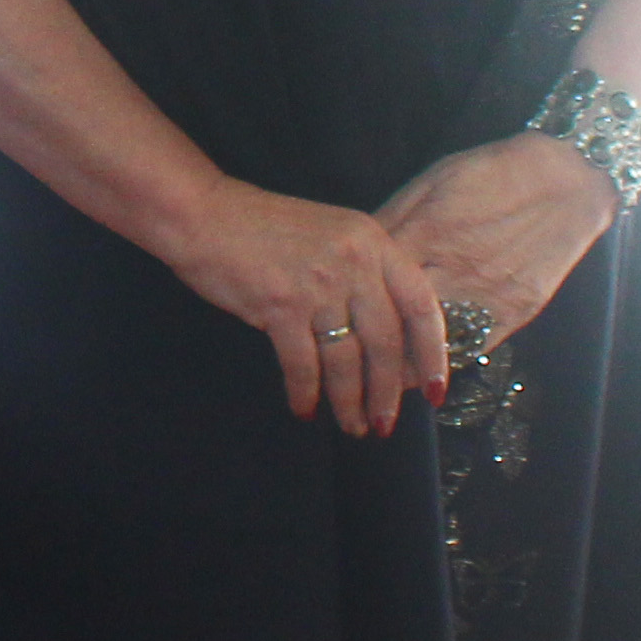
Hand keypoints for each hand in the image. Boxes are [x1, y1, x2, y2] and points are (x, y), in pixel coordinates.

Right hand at [159, 179, 447, 432]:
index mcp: (373, 242)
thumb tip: (388, 341)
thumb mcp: (331, 236)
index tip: (436, 391)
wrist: (204, 214)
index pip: (421, 304)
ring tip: (352, 426)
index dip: (434, 353)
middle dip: (387, 393)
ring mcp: (317, 283)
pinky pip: (302, 364)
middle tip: (384, 424)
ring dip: (349, 401)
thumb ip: (363, 275)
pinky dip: (305, 392)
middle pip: (385, 342)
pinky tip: (304, 408)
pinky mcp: (280, 305)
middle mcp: (353, 262)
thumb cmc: (265, 228)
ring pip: (346, 359)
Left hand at [369, 136, 621, 351]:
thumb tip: (356, 252)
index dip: (351, 305)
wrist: (567, 181)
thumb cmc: (489, 174)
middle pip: (399, 319)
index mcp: (424, 232)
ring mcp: (486, 293)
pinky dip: (448, 358)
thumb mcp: (431, 183)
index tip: (335, 321)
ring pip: (433, 342)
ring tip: (384, 370)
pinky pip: (473, 346)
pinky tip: (429, 364)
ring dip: (406, 359)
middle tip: (351, 356)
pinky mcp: (516, 310)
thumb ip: (393, 219)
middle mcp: (452, 268)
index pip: (374, 281)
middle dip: (372, 340)